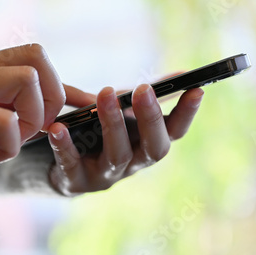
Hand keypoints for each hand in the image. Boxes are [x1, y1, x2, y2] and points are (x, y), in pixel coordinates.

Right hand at [0, 44, 64, 180]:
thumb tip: (20, 114)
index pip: (32, 58)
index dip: (64, 85)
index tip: (80, 105)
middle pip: (37, 58)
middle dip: (50, 100)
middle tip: (33, 130)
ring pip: (25, 81)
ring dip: (29, 121)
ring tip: (7, 144)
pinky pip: (0, 119)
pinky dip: (9, 142)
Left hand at [47, 83, 203, 195]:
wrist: (68, 168)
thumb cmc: (104, 133)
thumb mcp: (127, 113)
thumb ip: (151, 97)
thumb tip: (184, 74)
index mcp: (148, 145)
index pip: (175, 132)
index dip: (187, 114)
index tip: (196, 89)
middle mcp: (134, 164)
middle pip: (153, 149)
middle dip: (150, 119)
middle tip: (143, 89)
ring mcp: (107, 175)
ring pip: (117, 155)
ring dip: (113, 124)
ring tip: (105, 94)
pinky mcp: (77, 180)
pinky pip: (72, 165)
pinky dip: (66, 146)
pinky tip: (59, 127)